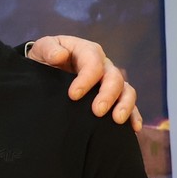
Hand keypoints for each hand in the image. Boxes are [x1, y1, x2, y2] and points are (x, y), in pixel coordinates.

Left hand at [26, 36, 141, 129]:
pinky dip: (134, 115)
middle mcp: (104, 65)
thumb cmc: (45, 58)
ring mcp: (110, 81)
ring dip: (125, 105)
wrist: (46, 69)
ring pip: (126, 90)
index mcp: (88, 51)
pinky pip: (129, 104)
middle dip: (107, 95)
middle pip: (114, 77)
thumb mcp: (42, 49)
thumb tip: (60, 55)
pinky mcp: (114, 96)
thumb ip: (48, 49)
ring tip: (117, 120)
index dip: (86, 79)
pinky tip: (134, 128)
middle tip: (97, 111)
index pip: (93, 63)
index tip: (73, 95)